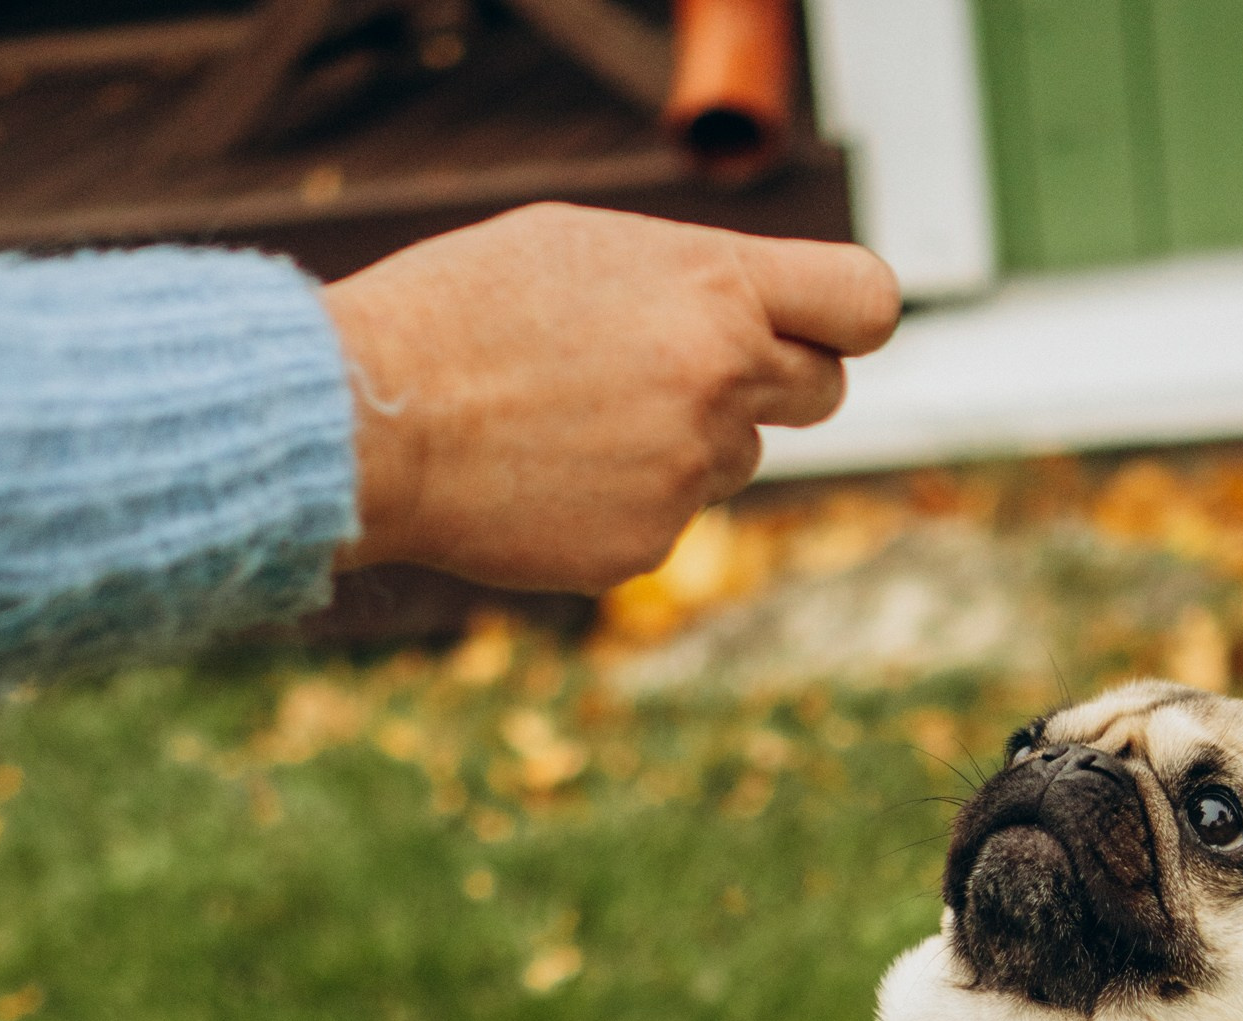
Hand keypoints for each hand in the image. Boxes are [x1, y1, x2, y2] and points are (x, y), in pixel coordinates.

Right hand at [322, 202, 898, 589]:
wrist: (376, 419)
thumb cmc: (464, 312)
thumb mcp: (588, 249)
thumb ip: (693, 282)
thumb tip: (755, 321)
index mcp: (718, 287)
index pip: (865, 302)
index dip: (848, 318)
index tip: (822, 327)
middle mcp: (722, 382)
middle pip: (822, 392)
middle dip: (777, 381)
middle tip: (693, 371)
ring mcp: (688, 475)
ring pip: (733, 459)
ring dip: (684, 440)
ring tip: (578, 415)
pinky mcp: (647, 548)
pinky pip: (667, 520)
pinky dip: (623, 501)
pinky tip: (547, 473)